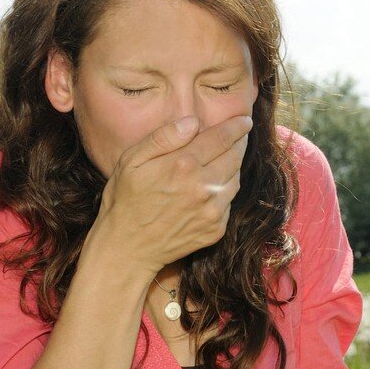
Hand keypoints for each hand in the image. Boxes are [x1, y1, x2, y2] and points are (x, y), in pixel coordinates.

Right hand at [87, 114, 252, 272]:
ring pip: (236, 179)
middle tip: (241, 134)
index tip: (245, 119)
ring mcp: (212, 211)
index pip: (221, 138)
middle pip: (235, 156)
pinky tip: (214, 186)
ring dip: (235, 166)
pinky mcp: (216, 229)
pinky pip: (230, 202)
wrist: (127, 248)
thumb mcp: (131, 161)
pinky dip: (226, 190)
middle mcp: (203, 187)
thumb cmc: (125, 200)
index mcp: (183, 165)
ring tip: (226, 157)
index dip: (236, 126)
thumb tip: (193, 121)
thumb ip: (164, 138)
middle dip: (240, 142)